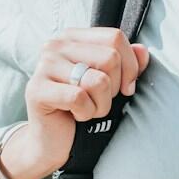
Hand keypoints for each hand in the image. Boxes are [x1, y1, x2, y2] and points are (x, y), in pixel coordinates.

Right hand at [3, 28, 150, 178]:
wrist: (52, 142)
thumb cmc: (82, 109)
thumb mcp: (111, 84)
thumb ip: (127, 64)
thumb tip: (142, 51)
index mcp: (73, 38)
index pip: (114, 37)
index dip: (130, 65)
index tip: (127, 88)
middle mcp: (56, 46)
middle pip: (110, 57)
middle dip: (114, 89)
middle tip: (99, 101)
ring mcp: (44, 66)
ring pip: (98, 80)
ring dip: (101, 105)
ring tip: (87, 109)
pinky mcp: (37, 89)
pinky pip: (79, 98)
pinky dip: (86, 113)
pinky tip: (75, 116)